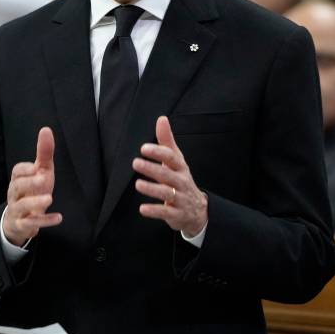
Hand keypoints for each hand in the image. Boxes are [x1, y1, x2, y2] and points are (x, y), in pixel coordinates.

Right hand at [3, 127, 60, 245]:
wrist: (21, 220)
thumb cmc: (32, 191)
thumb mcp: (40, 172)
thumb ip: (43, 153)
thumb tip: (46, 129)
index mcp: (18, 179)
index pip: (17, 171)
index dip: (26, 169)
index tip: (36, 167)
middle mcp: (14, 194)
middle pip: (16, 187)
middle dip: (29, 183)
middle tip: (43, 179)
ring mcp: (17, 210)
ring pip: (21, 206)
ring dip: (35, 202)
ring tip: (49, 199)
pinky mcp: (22, 225)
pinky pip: (30, 224)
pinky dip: (44, 221)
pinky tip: (58, 218)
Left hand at [133, 116, 207, 236]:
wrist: (198, 210)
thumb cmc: (181, 180)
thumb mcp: (176, 160)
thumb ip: (167, 141)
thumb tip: (162, 119)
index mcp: (181, 168)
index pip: (171, 158)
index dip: (158, 152)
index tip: (144, 148)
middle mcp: (182, 182)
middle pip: (168, 174)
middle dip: (152, 168)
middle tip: (136, 163)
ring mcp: (180, 198)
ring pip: (167, 193)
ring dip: (152, 189)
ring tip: (138, 184)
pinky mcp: (176, 214)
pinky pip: (166, 213)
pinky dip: (154, 211)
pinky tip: (142, 209)